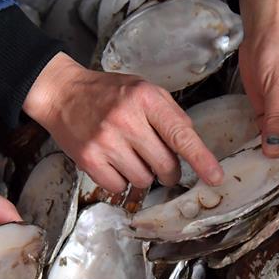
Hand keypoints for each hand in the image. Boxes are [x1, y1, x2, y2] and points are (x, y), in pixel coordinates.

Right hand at [23, 52, 223, 192]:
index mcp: (146, 99)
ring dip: (142, 174)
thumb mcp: (144, 90)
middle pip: (165, 165)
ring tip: (129, 155)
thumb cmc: (108, 94)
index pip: (181, 134)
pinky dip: (120, 181)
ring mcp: (106, 141)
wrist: (63, 94)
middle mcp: (126, 120)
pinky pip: (119, 187)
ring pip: (143, 180)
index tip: (215, 177)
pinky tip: (113, 162)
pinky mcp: (89, 159)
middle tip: (160, 163)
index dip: (201, 159)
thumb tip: (192, 149)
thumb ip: (170, 116)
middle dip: (168, 171)